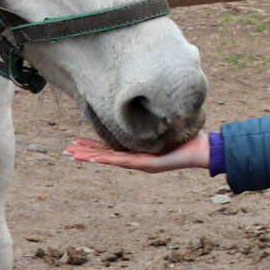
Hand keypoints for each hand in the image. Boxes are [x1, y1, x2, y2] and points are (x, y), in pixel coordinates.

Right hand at [64, 132, 209, 172]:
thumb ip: (153, 121)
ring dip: (91, 157)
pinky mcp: (148, 164)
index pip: (110, 149)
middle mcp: (136, 159)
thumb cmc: (186, 138)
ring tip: (74, 155)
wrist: (202, 150)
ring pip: (110, 160)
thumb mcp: (164, 128)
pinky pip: (124, 161)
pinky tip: (96, 158)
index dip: (92, 147)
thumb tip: (148, 105)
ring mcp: (141, 163)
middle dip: (85, 153)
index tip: (76, 143)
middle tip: (67, 152)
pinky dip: (109, 159)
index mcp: (137, 151)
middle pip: (105, 156)